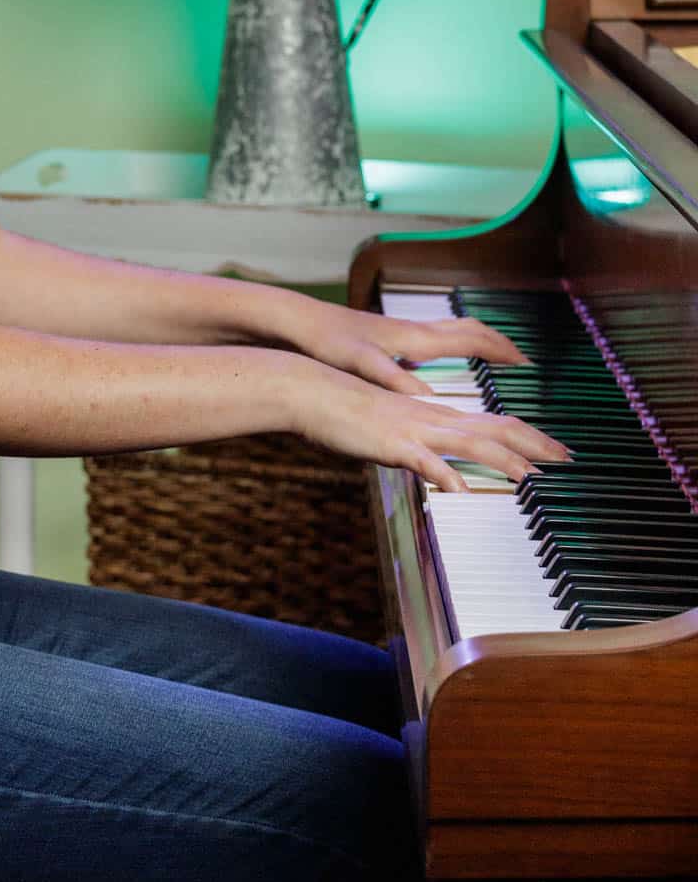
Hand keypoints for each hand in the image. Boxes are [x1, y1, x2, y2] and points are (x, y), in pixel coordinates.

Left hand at [272, 296, 529, 395]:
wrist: (298, 322)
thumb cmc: (328, 342)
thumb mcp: (362, 366)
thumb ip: (396, 380)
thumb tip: (430, 398)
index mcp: (414, 338)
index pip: (470, 340)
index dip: (501, 351)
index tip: (526, 362)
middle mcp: (412, 331)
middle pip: (468, 330)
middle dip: (497, 343)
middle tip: (521, 358)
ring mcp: (400, 332)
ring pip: (450, 330)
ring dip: (476, 341)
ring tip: (493, 355)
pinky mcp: (386, 337)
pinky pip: (432, 337)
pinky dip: (450, 345)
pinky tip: (441, 363)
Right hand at [290, 355, 570, 492]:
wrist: (313, 391)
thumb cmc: (348, 411)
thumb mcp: (391, 431)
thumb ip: (420, 448)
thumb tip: (441, 469)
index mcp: (436, 414)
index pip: (495, 423)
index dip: (530, 436)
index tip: (557, 450)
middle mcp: (433, 418)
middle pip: (496, 429)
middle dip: (535, 445)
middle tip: (568, 459)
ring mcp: (414, 429)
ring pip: (469, 443)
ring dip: (503, 461)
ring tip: (531, 478)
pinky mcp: (391, 442)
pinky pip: (423, 460)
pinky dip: (444, 475)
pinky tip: (460, 490)